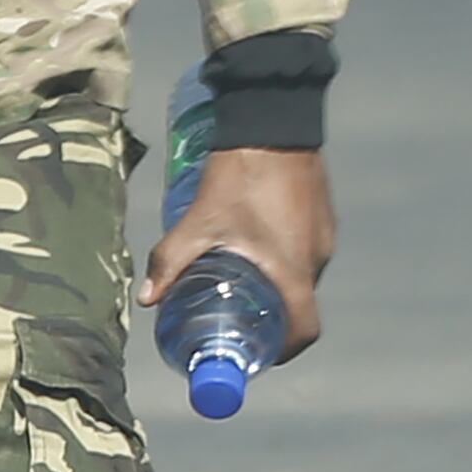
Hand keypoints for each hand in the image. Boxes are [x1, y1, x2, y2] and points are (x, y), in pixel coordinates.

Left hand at [143, 141, 333, 359]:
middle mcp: (316, 257)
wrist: (273, 118)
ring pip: (302, 275)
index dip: (283, 350)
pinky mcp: (323, 214)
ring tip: (240, 276)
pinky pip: (306, 249)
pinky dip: (284, 258)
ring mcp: (323, 234)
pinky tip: (255, 240)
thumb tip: (147, 298)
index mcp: (294, 269)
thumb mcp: (200, 221)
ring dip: (276, 284)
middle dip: (270, 318)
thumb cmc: (242, 173)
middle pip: (298, 305)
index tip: (258, 352)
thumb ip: (171, 261)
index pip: (304, 330)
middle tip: (235, 315)